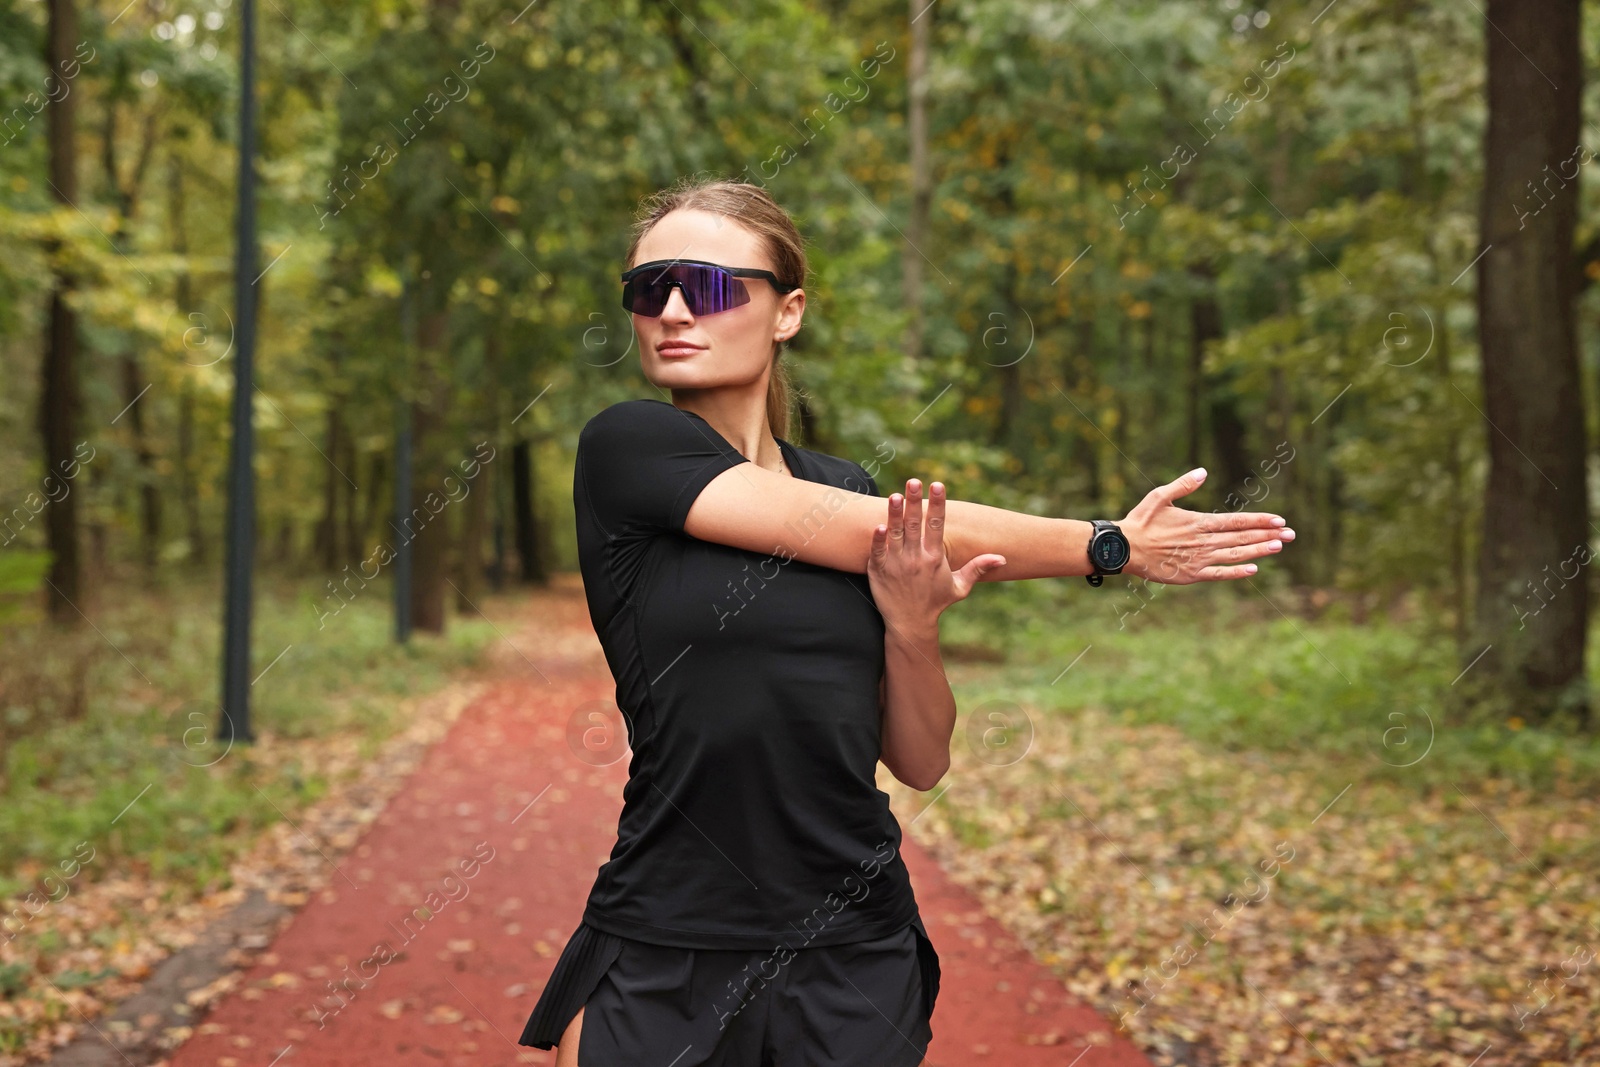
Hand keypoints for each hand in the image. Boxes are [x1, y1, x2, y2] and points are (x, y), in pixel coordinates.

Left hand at [867, 479, 1007, 631]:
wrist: (910, 624)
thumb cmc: (935, 603)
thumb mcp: (959, 587)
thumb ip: (977, 569)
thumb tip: (1001, 558)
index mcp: (934, 558)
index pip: (936, 525)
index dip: (938, 504)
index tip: (938, 484)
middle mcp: (915, 559)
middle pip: (915, 525)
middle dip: (915, 502)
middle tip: (914, 481)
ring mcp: (895, 564)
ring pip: (895, 534)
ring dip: (895, 515)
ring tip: (895, 496)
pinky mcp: (878, 570)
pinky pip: (877, 551)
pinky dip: (877, 539)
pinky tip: (878, 525)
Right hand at [1119, 467, 1292, 583]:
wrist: (1124, 549)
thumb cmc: (1140, 521)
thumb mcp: (1159, 496)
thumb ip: (1183, 485)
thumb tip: (1204, 471)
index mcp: (1198, 522)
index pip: (1236, 520)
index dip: (1260, 520)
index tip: (1280, 520)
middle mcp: (1203, 541)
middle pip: (1242, 537)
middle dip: (1268, 535)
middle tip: (1291, 535)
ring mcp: (1199, 559)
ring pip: (1236, 554)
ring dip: (1259, 550)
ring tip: (1279, 547)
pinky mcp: (1191, 575)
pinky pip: (1219, 574)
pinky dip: (1237, 572)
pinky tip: (1253, 569)